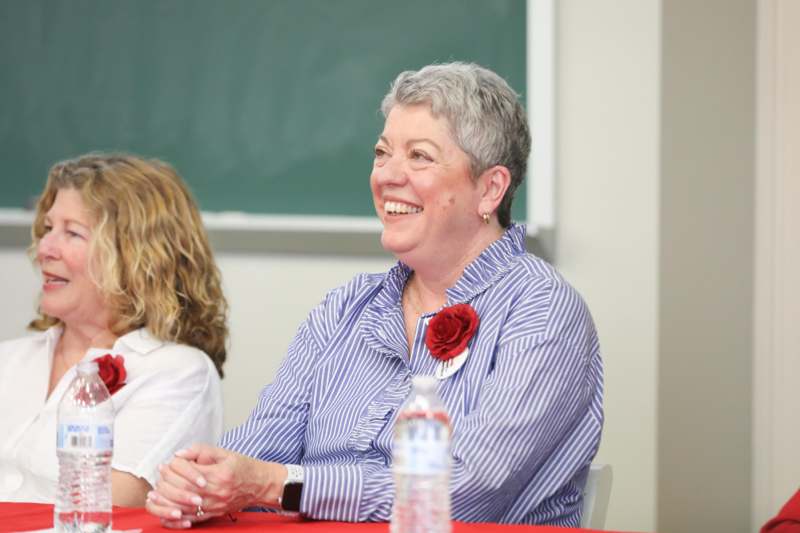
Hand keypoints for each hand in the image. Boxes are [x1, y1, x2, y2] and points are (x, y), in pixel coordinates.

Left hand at [145, 444, 287, 528]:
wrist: (262, 484)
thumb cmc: (245, 467)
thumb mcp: (226, 453)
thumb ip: (202, 451)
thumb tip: (180, 454)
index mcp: (220, 475)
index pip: (190, 473)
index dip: (175, 468)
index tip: (167, 463)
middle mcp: (217, 492)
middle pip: (184, 491)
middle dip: (167, 484)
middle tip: (159, 476)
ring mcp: (215, 505)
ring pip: (185, 508)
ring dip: (167, 503)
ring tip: (154, 496)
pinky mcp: (214, 514)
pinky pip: (192, 519)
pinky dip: (176, 518)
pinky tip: (166, 511)